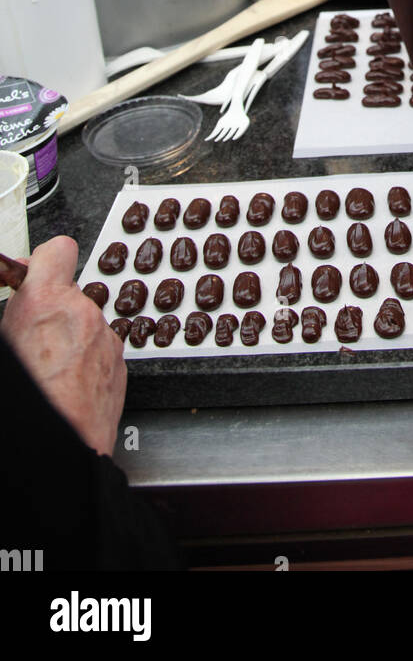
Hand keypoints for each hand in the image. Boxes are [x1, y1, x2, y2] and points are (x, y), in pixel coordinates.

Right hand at [1, 236, 126, 456]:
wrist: (60, 445)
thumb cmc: (30, 397)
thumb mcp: (7, 340)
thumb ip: (15, 314)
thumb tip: (17, 308)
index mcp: (44, 301)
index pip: (56, 249)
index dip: (44, 261)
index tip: (32, 274)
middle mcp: (81, 312)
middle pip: (69, 294)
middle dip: (53, 310)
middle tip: (32, 339)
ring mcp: (105, 338)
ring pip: (86, 325)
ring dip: (71, 339)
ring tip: (49, 372)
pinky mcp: (120, 364)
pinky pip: (101, 350)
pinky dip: (87, 361)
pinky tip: (68, 386)